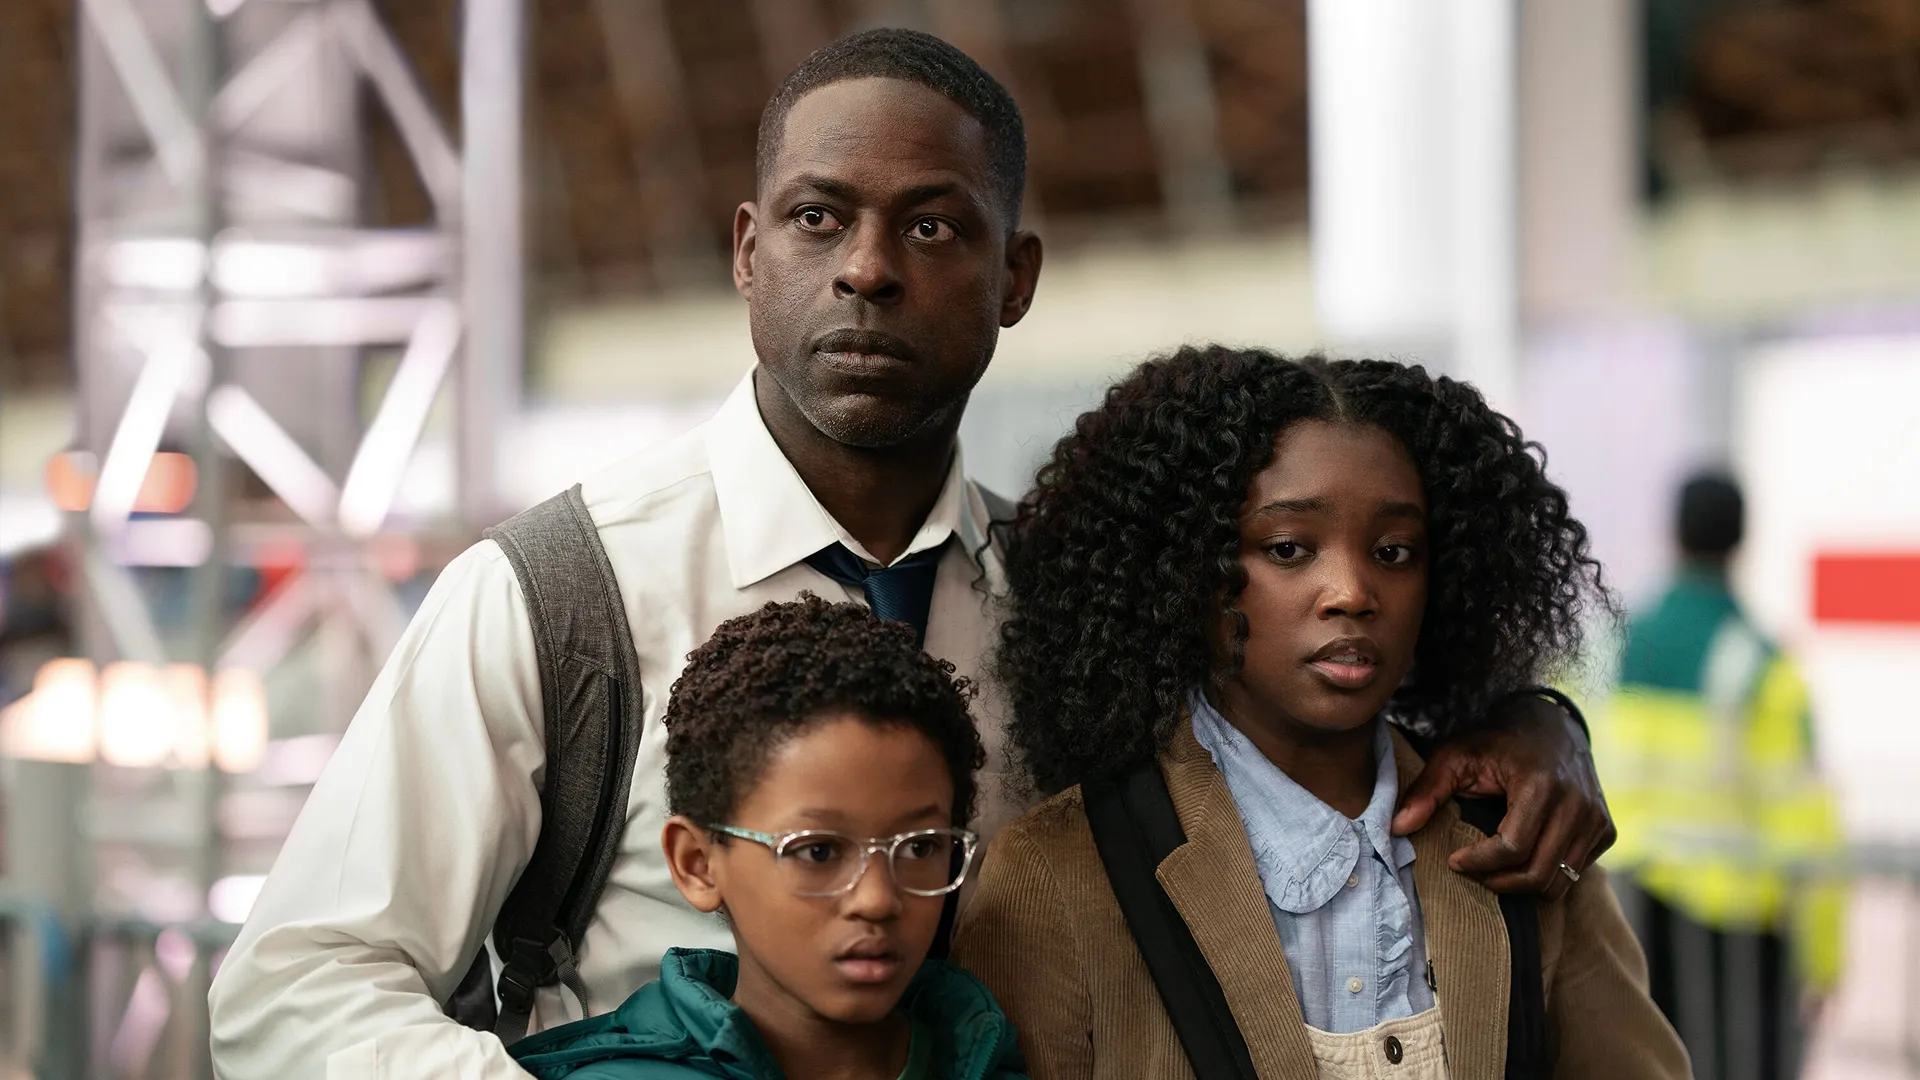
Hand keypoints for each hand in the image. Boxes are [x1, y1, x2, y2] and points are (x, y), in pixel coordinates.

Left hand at [1391, 693, 1615, 899]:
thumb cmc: (1497, 742)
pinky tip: (1521, 856)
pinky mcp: (1606, 830)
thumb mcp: (1456, 756)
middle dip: (1497, 881)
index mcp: (1540, 783)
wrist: (1552, 726)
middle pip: (1537, 872)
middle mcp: (1577, 803)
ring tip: (1492, 868)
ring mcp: (1597, 819)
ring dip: (1520, 883)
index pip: (1512, 847)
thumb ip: (1426, 791)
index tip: (1454, 860)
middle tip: (1471, 870)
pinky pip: (1574, 874)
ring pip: (1558, 881)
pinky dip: (1546, 875)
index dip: (1479, 863)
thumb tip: (1396, 828)